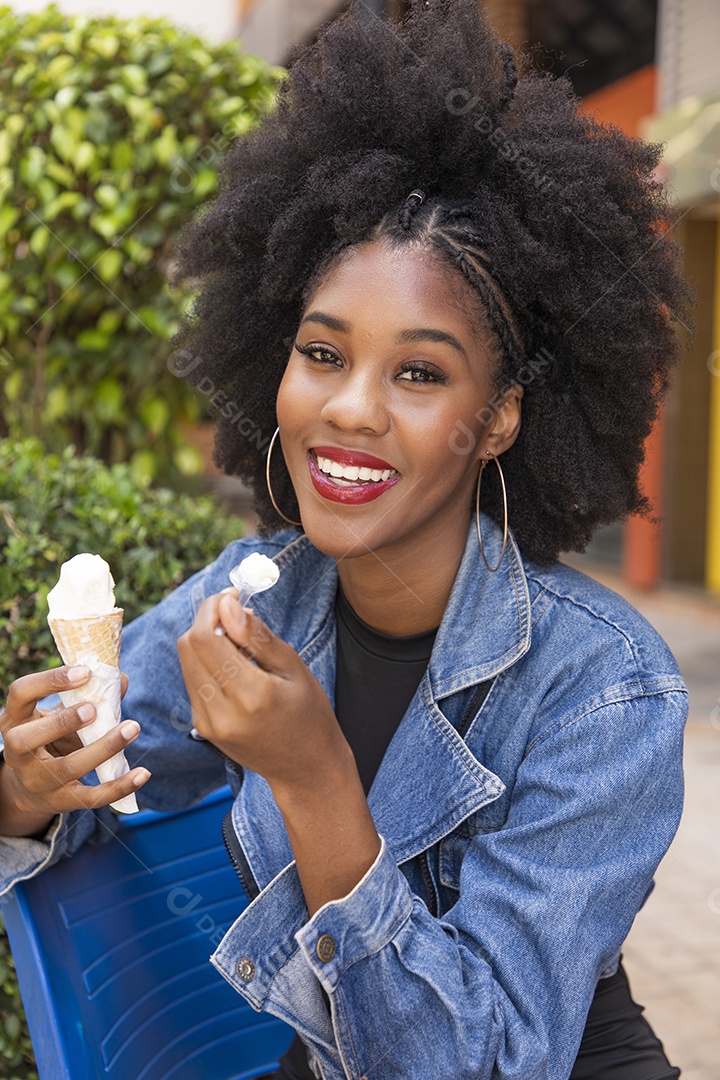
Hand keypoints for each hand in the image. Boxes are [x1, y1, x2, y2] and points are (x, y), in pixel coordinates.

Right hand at [0, 666, 150, 830]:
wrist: (32, 788)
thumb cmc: (49, 737)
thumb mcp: (59, 713)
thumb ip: (87, 695)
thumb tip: (120, 680)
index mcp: (15, 720)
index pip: (20, 693)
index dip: (49, 681)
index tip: (85, 672)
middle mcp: (18, 753)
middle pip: (26, 739)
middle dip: (62, 722)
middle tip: (93, 708)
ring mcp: (38, 780)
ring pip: (67, 768)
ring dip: (103, 748)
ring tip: (132, 728)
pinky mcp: (61, 801)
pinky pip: (91, 797)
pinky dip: (119, 786)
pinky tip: (143, 773)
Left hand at [177, 592, 355, 800]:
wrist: (306, 768)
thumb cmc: (309, 714)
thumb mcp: (293, 667)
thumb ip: (256, 635)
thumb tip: (227, 604)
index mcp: (250, 695)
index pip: (205, 638)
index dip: (212, 609)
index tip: (232, 596)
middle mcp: (221, 712)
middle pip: (188, 646)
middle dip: (207, 621)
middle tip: (235, 614)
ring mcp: (208, 723)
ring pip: (186, 661)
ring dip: (206, 641)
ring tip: (240, 644)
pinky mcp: (203, 728)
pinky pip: (193, 680)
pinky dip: (207, 663)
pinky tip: (234, 667)